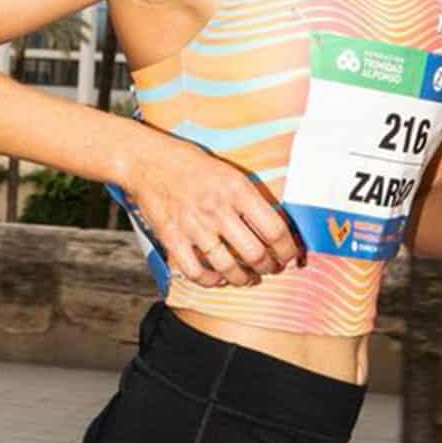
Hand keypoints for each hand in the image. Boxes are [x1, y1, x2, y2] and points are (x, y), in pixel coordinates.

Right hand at [121, 136, 300, 287]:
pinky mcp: (172, 239)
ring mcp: (193, 226)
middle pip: (256, 253)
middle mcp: (217, 209)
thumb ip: (253, 199)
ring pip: (229, 268)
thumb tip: (278, 230)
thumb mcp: (230, 173)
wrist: (149, 161)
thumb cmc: (193, 165)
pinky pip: (196, 272)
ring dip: (244, 279)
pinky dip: (211, 281)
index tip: (292, 258)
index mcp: (237, 189)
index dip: (289, 250)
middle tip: (272, 269)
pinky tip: (218, 278)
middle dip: (270, 267)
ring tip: (249, 278)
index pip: (275, 229)